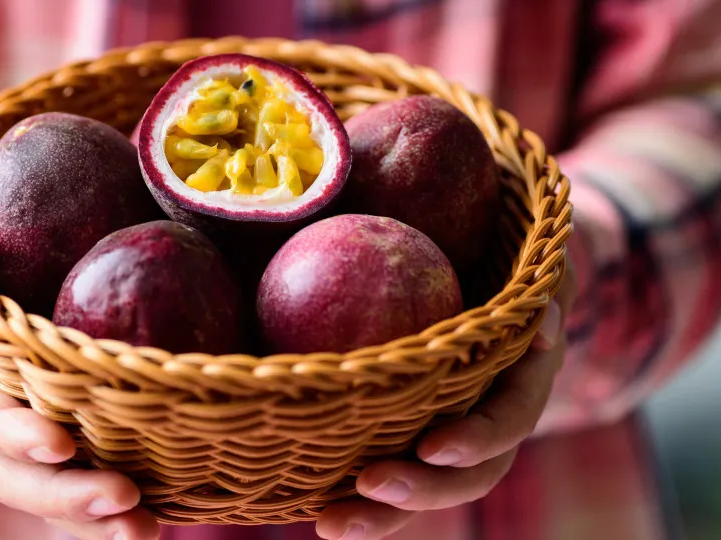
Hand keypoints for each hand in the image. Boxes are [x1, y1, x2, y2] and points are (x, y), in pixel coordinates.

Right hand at [0, 275, 159, 539]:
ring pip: (41, 493)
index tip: (59, 444)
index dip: (9, 431)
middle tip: (124, 496)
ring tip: (144, 529)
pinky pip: (68, 487)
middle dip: (63, 493)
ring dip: (90, 519)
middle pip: (7, 472)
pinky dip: (105, 514)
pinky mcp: (46, 449)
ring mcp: (8, 442)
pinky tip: (155, 520)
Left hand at [317, 256, 576, 539]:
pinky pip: (388, 470)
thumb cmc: (505, 261)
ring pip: (426, 487)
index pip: (508, 420)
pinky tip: (311, 509)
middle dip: (422, 489)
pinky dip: (354, 497)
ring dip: (382, 513)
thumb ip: (541, 289)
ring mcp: (451, 434)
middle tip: (370, 484)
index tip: (430, 447)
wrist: (486, 274)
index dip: (475, 440)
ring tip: (331, 522)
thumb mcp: (532, 267)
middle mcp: (489, 420)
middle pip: (468, 474)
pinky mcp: (409, 436)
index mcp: (520, 382)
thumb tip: (545, 320)